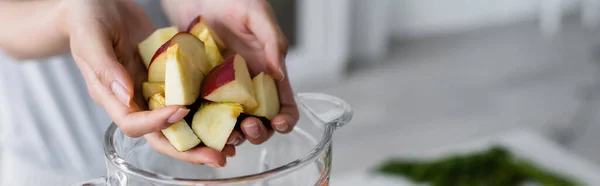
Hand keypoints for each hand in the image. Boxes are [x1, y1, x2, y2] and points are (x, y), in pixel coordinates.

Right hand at [63, 0, 232, 166]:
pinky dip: (207, 108)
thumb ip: (105, 67)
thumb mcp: (91, 38)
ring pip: (179, 123)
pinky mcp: (168, 79)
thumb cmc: (87, 18)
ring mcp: (153, 90)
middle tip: (218, 157)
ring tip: (231, 143)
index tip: (181, 112)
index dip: (158, 123)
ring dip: (204, 136)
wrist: (99, 3)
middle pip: (162, 135)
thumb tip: (125, 94)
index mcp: (111, 96)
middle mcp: (134, 100)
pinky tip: (228, 112)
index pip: (135, 123)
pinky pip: (188, 97)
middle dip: (189, 150)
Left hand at [163, 0, 298, 144]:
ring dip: (233, 135)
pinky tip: (203, 127)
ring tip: (227, 133)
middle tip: (248, 126)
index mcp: (267, 73)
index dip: (286, 119)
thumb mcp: (257, 15)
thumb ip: (273, 42)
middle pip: (260, 122)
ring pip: (232, 125)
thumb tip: (280, 73)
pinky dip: (205, 126)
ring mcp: (222, 90)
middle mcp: (247, 86)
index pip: (283, 104)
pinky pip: (204, 114)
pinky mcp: (199, 89)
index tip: (278, 123)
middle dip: (258, 132)